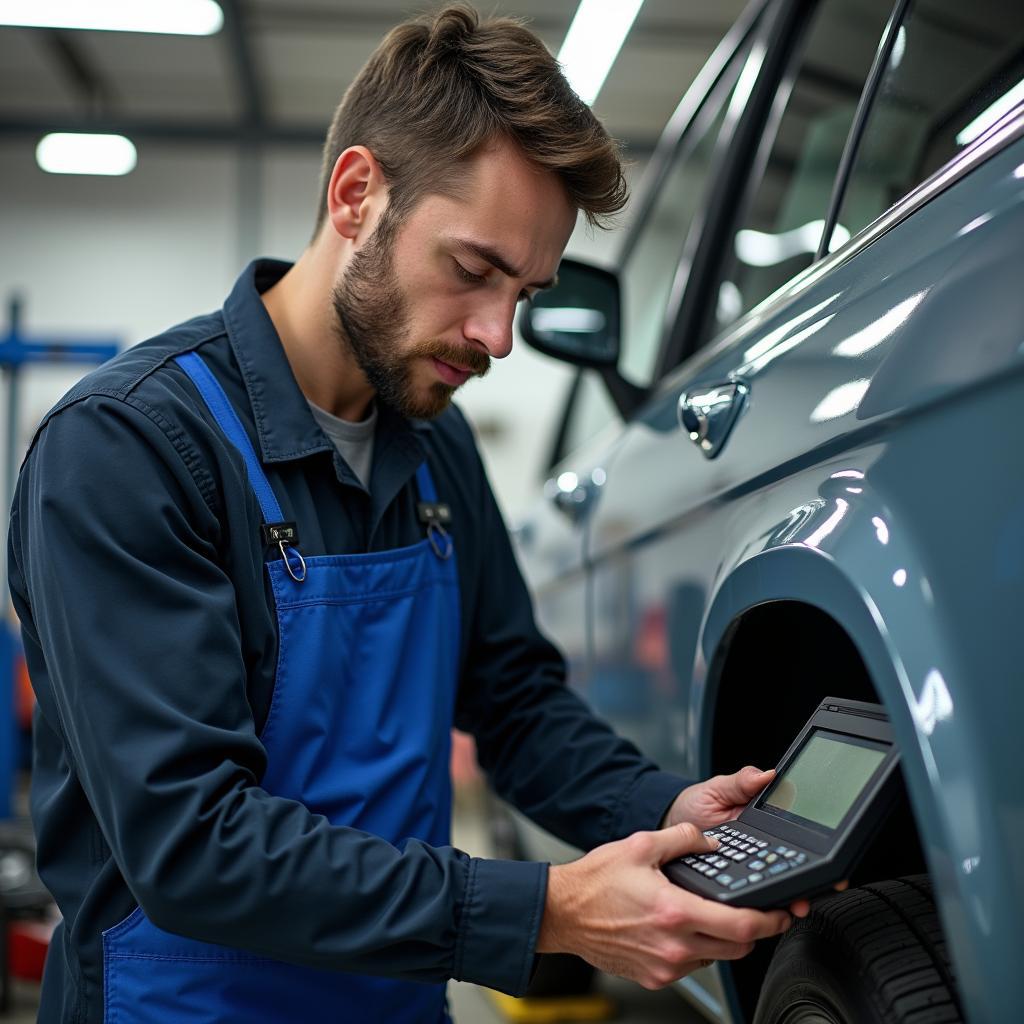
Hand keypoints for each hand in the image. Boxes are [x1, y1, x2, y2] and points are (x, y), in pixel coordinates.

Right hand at [536, 823, 792, 989]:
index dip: (770, 921)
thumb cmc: (595, 883)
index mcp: (675, 912)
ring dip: (722, 939)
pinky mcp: (654, 977)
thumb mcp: (640, 845)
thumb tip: (709, 841)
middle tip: (752, 912)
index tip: (781, 913)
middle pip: (737, 948)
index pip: (741, 926)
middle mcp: (674, 946)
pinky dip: (696, 948)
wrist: (563, 913)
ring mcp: (664, 966)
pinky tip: (680, 926)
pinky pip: (691, 965)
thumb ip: (682, 838)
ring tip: (706, 913)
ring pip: (715, 958)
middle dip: (752, 930)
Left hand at [663, 766, 848, 917]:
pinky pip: (749, 894)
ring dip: (788, 895)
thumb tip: (769, 774)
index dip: (816, 850)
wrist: (668, 826)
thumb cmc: (694, 805)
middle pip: (793, 867)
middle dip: (808, 881)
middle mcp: (762, 847)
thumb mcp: (717, 788)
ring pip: (776, 885)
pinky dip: (758, 903)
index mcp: (765, 822)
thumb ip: (742, 782)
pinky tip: (761, 908)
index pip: (798, 836)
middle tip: (809, 891)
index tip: (826, 861)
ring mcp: (749, 867)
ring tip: (793, 902)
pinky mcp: (732, 883)